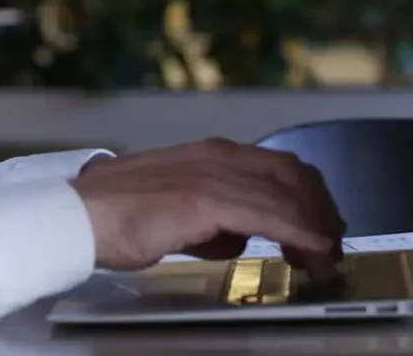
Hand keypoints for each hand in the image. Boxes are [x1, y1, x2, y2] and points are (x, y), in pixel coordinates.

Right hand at [71, 138, 344, 276]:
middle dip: (319, 208)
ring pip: (284, 194)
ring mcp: (214, 175)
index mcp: (209, 154)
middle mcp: (218, 156)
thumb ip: (210, 220)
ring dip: (313, 227)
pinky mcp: (207, 200)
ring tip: (324, 257)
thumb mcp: (175, 210)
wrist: (82, 214)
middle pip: (290, 173)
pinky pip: (267, 215)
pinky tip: (312, 249)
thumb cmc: (118, 213)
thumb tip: (235, 236)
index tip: (321, 224)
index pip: (276, 165)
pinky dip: (297, 232)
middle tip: (331, 243)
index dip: (306, 194)